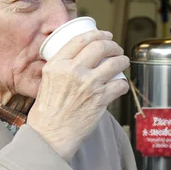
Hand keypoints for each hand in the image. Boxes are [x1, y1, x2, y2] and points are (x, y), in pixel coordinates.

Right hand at [27, 29, 129, 161]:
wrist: (50, 136)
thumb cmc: (47, 112)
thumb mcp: (46, 81)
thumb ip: (60, 68)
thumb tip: (78, 58)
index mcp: (57, 65)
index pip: (80, 39)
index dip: (97, 33)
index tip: (105, 35)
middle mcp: (73, 71)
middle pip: (100, 46)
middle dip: (113, 45)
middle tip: (116, 49)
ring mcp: (88, 85)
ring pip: (115, 63)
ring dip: (123, 60)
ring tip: (123, 62)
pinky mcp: (100, 99)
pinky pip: (120, 84)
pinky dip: (122, 84)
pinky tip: (120, 85)